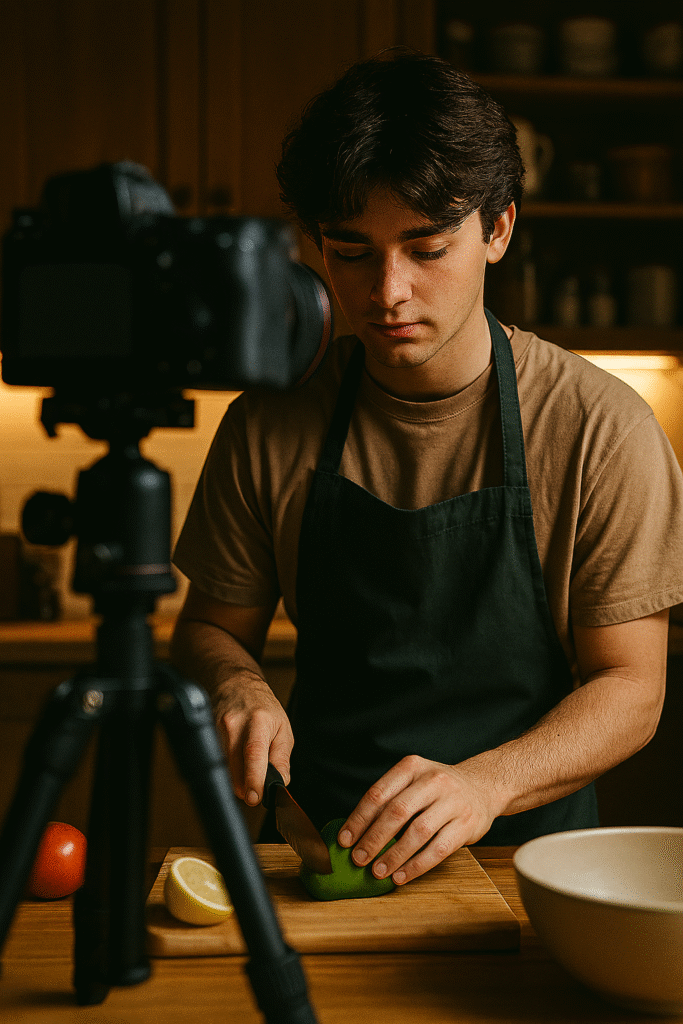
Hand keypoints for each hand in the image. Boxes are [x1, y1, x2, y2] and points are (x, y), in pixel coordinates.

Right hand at [215, 673, 293, 806]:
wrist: (237, 684)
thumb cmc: (263, 707)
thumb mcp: (283, 729)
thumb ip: (282, 759)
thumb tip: (279, 784)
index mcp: (258, 721)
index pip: (253, 753)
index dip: (253, 779)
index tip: (254, 798)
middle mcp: (234, 724)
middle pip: (233, 768)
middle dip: (245, 786)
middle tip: (255, 786)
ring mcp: (215, 729)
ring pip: (223, 769)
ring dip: (235, 778)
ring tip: (246, 765)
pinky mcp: (205, 735)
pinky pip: (215, 762)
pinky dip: (226, 769)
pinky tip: (234, 758)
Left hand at [337, 755, 499, 884]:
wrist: (483, 786)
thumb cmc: (438, 789)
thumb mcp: (414, 780)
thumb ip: (390, 800)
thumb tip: (356, 834)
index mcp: (412, 767)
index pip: (379, 793)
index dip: (359, 819)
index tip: (345, 840)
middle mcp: (433, 780)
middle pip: (397, 812)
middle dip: (374, 839)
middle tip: (358, 859)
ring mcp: (453, 802)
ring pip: (418, 832)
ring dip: (394, 855)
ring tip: (377, 871)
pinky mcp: (467, 824)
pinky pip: (438, 849)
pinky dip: (416, 866)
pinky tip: (401, 876)